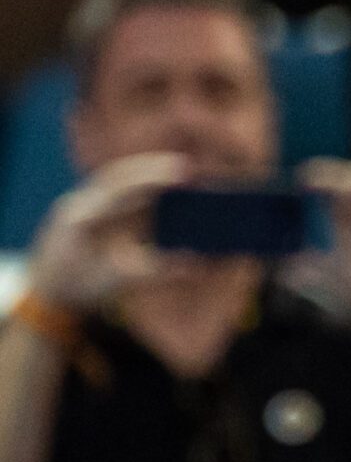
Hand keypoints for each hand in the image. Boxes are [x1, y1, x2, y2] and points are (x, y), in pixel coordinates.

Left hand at [26, 153, 184, 311]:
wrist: (46, 292)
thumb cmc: (79, 288)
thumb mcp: (116, 282)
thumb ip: (155, 272)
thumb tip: (193, 263)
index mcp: (79, 220)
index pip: (119, 189)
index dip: (152, 178)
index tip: (182, 174)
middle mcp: (76, 204)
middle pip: (117, 175)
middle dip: (152, 168)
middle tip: (187, 168)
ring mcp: (78, 203)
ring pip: (115, 177)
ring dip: (146, 172)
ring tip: (179, 172)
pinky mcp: (85, 207)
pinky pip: (114, 187)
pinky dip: (138, 183)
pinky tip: (160, 186)